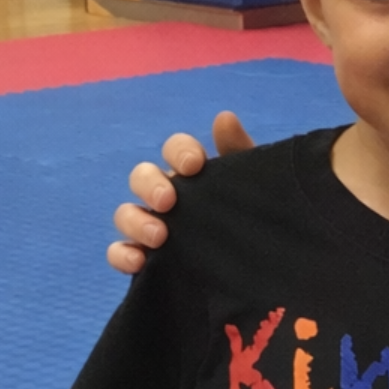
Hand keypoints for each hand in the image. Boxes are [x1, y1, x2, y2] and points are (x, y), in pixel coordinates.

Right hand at [106, 112, 252, 274]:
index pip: (176, 150)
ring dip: (135, 220)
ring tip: (159, 236)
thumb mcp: (255, 185)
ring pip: (126, 214)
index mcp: (193, 173)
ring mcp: (153, 227)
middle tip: (168, 200)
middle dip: (150, 185)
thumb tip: (224, 118)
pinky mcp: (147, 260)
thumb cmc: (256, 216)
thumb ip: (239, 152)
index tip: (194, 164)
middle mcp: (168, 196)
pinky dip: (121, 254)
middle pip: (142, 177)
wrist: (269, 270)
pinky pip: (119, 253)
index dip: (179, 151)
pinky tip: (138, 261)